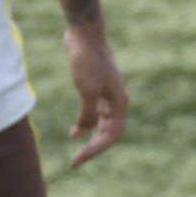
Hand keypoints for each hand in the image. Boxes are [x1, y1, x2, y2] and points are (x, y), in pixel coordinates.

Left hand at [65, 24, 127, 165]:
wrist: (83, 34)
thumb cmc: (87, 60)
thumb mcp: (87, 90)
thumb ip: (88, 113)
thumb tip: (84, 131)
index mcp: (120, 103)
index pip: (111, 136)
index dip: (95, 150)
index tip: (77, 160)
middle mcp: (116, 102)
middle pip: (108, 133)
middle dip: (93, 148)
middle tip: (75, 162)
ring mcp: (107, 96)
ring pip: (101, 125)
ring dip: (90, 138)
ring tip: (76, 150)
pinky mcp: (96, 89)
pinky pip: (94, 114)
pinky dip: (86, 124)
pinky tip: (75, 132)